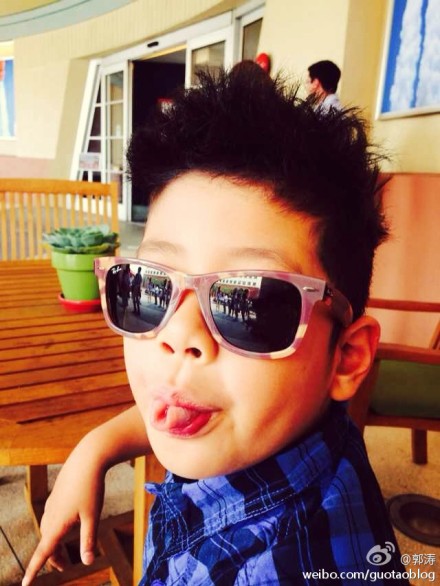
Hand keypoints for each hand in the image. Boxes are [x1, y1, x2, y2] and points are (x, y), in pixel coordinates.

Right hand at [22, 444, 104, 584]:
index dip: (34, 570)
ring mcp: (52, 504)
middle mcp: (50, 514)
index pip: (43, 553)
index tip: (24, 585)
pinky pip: (52, 518)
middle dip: (54, 558)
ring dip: (55, 544)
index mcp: (57, 523)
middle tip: (67, 568)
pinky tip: (66, 526)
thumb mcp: (92, 516)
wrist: (87, 459)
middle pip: (48, 544)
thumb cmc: (91, 487)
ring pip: (49, 530)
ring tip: (67, 552)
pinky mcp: (57, 496)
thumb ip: (89, 540)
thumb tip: (88, 563)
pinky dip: (56, 530)